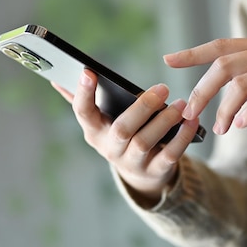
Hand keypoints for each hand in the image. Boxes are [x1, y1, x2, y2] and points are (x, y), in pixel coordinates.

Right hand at [52, 69, 200, 202]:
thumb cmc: (118, 136)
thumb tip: (55, 80)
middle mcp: (110, 149)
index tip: (88, 71)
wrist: (139, 174)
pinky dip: (182, 137)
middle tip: (162, 87)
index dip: (83, 94)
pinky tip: (192, 120)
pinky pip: (170, 155)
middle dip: (142, 108)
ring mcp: (132, 163)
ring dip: (165, 121)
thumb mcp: (100, 122)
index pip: (83, 112)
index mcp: (94, 131)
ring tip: (181, 103)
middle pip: (122, 130)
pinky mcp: (155, 171)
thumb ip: (81, 100)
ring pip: (146, 142)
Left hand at [164, 36, 246, 133]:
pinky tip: (241, 124)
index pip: (223, 45)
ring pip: (243, 80)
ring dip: (223, 108)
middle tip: (190, 114)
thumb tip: (234, 97)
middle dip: (202, 90)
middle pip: (225, 64)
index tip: (168, 59)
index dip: (194, 52)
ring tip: (218, 129)